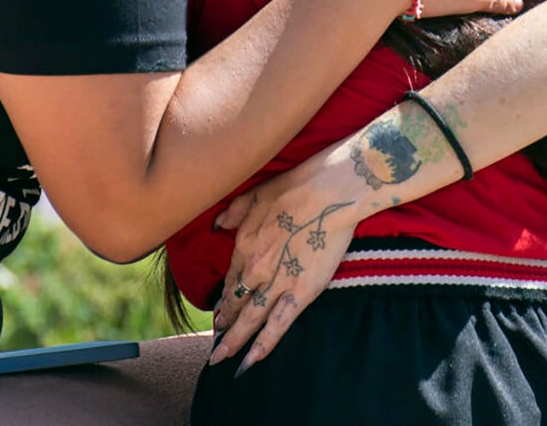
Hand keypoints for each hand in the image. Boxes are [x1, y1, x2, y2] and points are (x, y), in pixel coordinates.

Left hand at [207, 167, 357, 370]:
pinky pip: (278, 324)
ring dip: (233, 341)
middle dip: (224, 322)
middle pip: (235, 302)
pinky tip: (250, 361)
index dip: (224, 296)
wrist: (330, 189)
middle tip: (216, 338)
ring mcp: (276, 282)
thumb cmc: (296, 186)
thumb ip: (233, 212)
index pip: (230, 278)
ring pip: (250, 319)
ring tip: (221, 357)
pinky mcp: (301, 291)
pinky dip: (263, 345)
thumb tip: (218, 225)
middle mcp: (254, 268)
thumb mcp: (254, 193)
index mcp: (243, 244)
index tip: (219, 309)